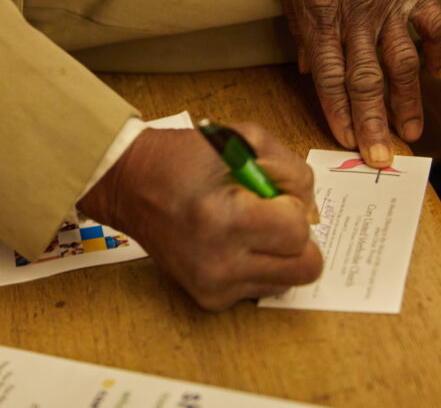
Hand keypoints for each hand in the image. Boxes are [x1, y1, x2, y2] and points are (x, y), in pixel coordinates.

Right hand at [78, 125, 321, 310]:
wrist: (128, 184)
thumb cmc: (183, 157)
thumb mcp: (243, 141)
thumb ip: (291, 172)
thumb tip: (312, 210)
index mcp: (223, 218)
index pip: (298, 232)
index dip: (293, 207)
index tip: (271, 194)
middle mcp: (218, 261)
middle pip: (305, 268)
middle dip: (297, 239)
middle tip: (271, 216)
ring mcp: (212, 286)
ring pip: (287, 281)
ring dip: (278, 254)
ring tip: (249, 227)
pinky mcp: (208, 298)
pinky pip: (261, 288)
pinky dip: (256, 265)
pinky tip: (231, 242)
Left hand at [273, 0, 440, 166]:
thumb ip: (297, 25)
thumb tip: (306, 69)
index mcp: (317, 7)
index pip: (327, 74)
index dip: (337, 111)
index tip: (345, 141)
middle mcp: (355, 6)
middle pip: (365, 77)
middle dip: (372, 122)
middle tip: (380, 159)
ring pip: (401, 60)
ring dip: (407, 101)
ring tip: (411, 134)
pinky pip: (432, 23)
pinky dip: (437, 51)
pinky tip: (438, 78)